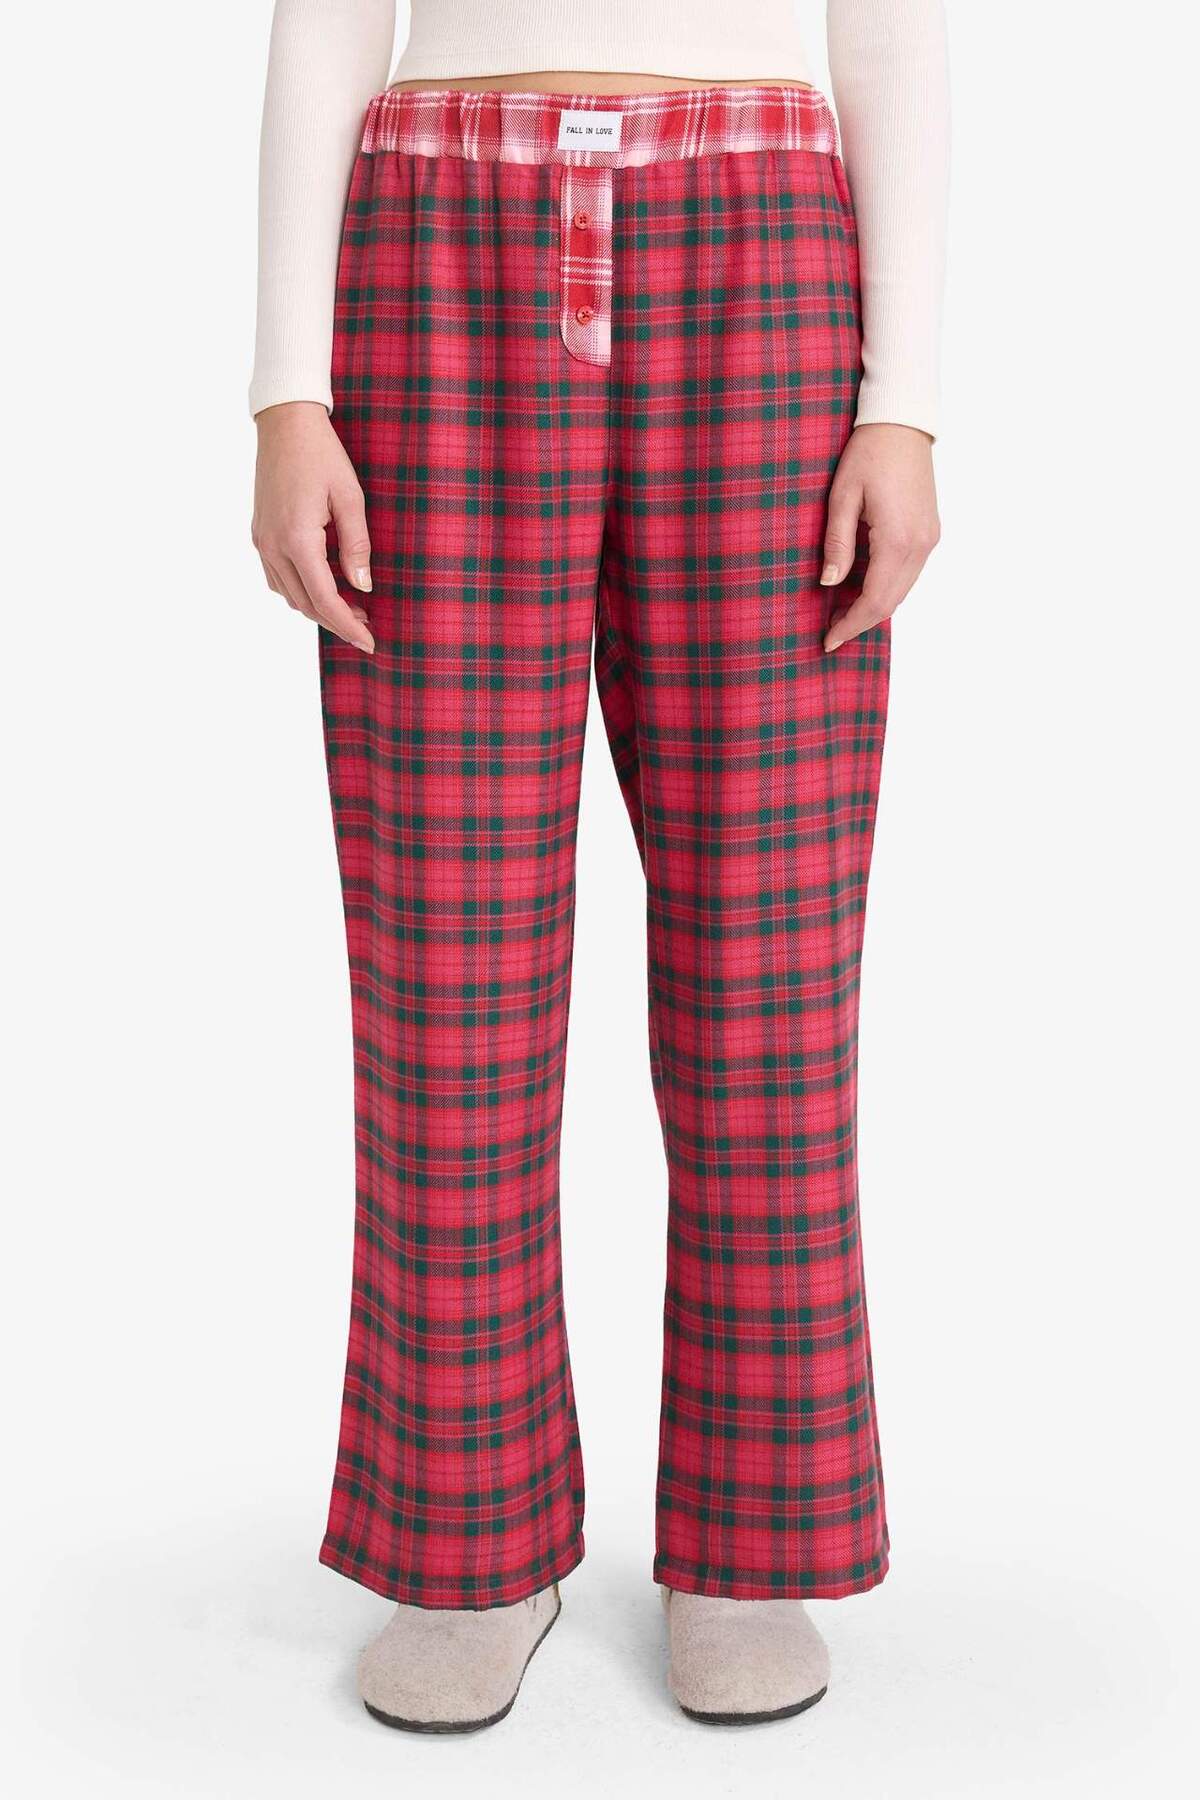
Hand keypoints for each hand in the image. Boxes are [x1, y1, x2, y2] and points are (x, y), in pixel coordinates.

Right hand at [252, 402, 374, 653]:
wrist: (285, 423)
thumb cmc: (322, 455)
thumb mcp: (351, 498)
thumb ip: (357, 545)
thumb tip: (363, 586)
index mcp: (297, 539)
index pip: (325, 600)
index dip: (349, 627)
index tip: (371, 643)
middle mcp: (273, 546)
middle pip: (305, 604)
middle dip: (336, 621)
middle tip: (367, 626)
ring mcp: (261, 541)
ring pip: (289, 595)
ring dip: (317, 607)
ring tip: (350, 608)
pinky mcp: (259, 534)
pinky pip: (277, 577)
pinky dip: (300, 590)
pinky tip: (322, 585)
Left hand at [820, 424, 939, 652]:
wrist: (902, 423)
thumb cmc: (868, 454)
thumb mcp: (842, 498)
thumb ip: (837, 544)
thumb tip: (828, 584)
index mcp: (898, 540)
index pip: (874, 600)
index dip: (850, 624)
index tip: (828, 640)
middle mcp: (920, 545)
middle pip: (891, 602)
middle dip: (860, 622)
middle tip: (831, 633)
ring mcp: (929, 539)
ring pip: (902, 591)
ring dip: (874, 607)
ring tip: (843, 615)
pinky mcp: (930, 532)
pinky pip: (908, 573)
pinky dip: (887, 588)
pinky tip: (863, 589)